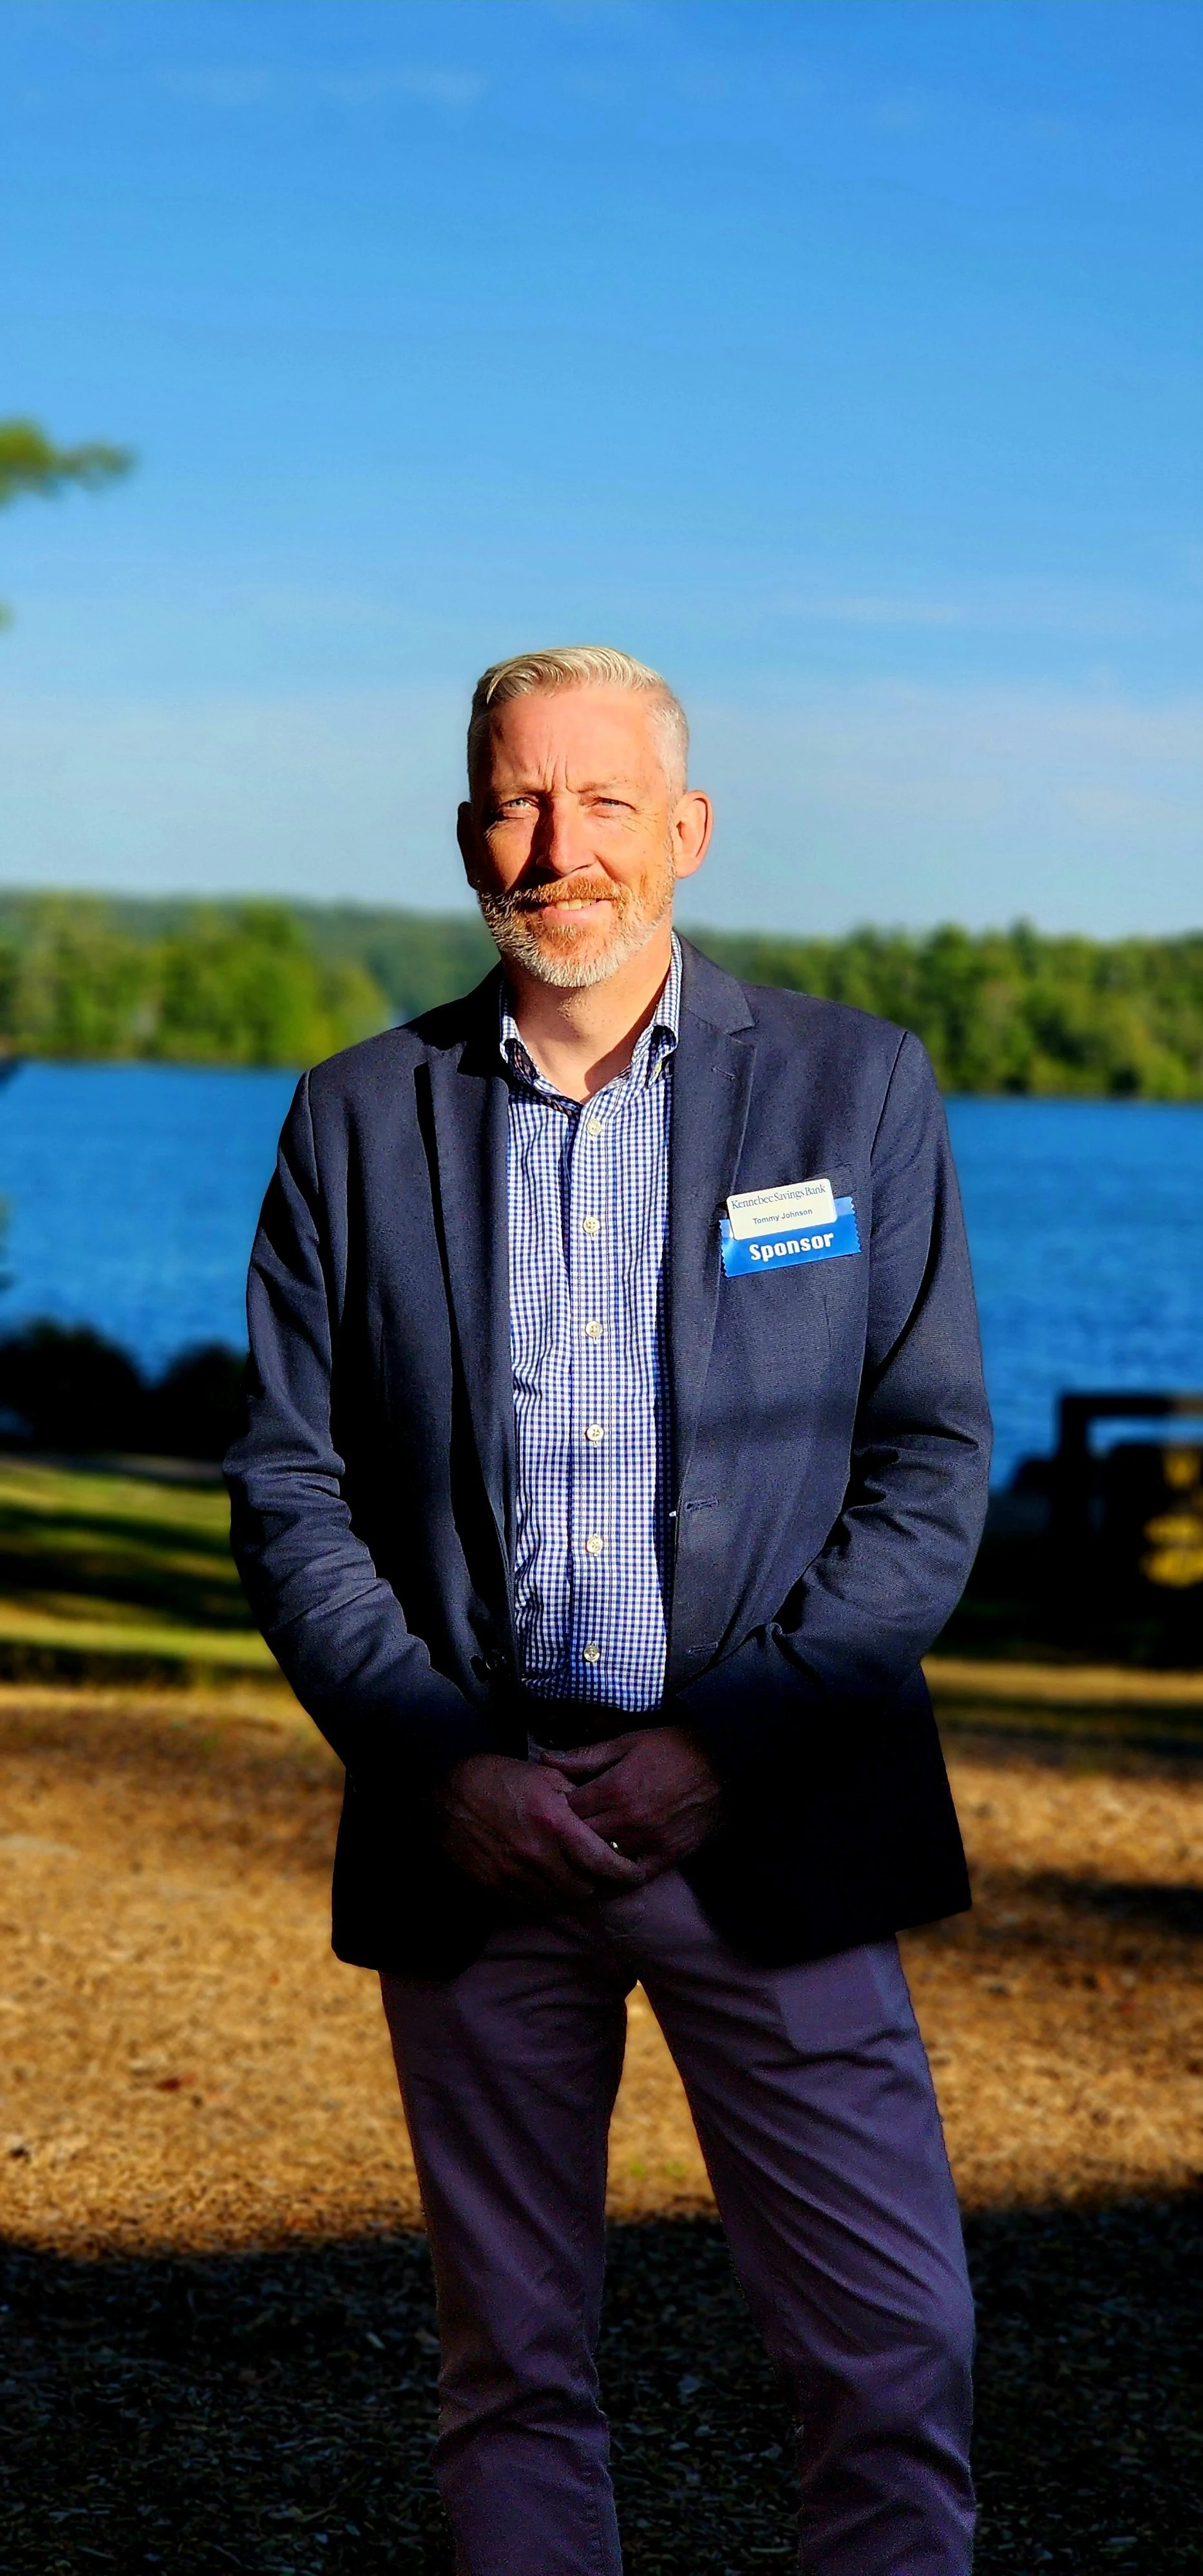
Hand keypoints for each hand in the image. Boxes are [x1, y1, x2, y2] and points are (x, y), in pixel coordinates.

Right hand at [431, 1752, 648, 1901]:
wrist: (444, 1795)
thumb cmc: (496, 1777)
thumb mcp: (543, 1774)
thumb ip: (577, 1794)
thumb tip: (605, 1810)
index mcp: (554, 1822)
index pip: (602, 1860)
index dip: (624, 1873)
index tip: (636, 1874)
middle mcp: (537, 1853)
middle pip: (583, 1889)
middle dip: (598, 1886)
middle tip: (606, 1878)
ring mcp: (514, 1874)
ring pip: (558, 1902)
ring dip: (573, 1895)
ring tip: (580, 1882)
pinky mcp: (495, 1886)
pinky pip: (530, 1906)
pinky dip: (546, 1899)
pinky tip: (549, 1885)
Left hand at [552, 1726, 723, 1879]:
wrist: (724, 1760)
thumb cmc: (674, 1747)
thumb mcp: (627, 1743)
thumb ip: (586, 1755)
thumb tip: (546, 1756)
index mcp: (614, 1787)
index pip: (567, 1810)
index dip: (556, 1810)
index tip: (555, 1809)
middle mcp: (627, 1818)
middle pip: (580, 1840)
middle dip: (566, 1837)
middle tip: (560, 1835)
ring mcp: (649, 1840)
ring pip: (603, 1862)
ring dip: (588, 1860)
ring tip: (578, 1856)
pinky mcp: (669, 1855)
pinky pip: (635, 1877)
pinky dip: (618, 1879)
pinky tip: (605, 1877)